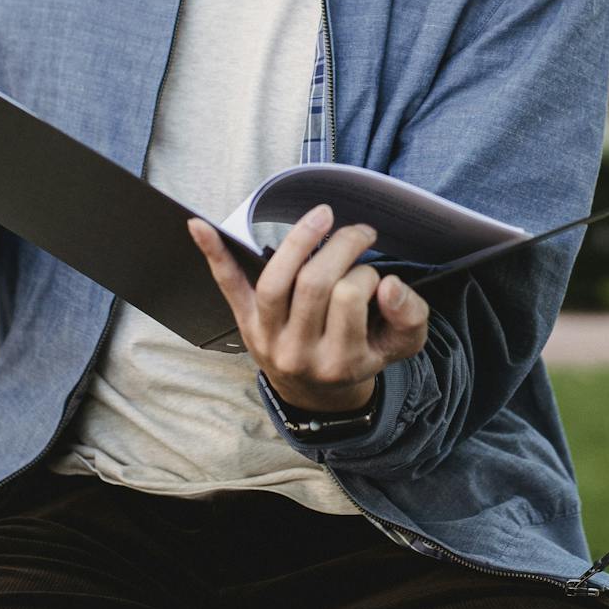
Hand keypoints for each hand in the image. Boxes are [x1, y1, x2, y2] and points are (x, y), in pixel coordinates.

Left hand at [189, 204, 429, 413]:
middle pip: (315, 283)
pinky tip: (198, 225)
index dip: (367, 273)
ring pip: (276, 279)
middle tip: (360, 234)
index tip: (377, 274)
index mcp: (339, 361)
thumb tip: (390, 285)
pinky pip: (227, 286)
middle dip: (342, 246)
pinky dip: (214, 254)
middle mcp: (298, 353)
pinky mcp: (246, 321)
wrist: (317, 391)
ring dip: (299, 239)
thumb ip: (409, 315)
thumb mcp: (399, 346)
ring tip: (323, 217)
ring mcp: (266, 337)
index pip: (351, 298)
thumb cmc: (362, 355)